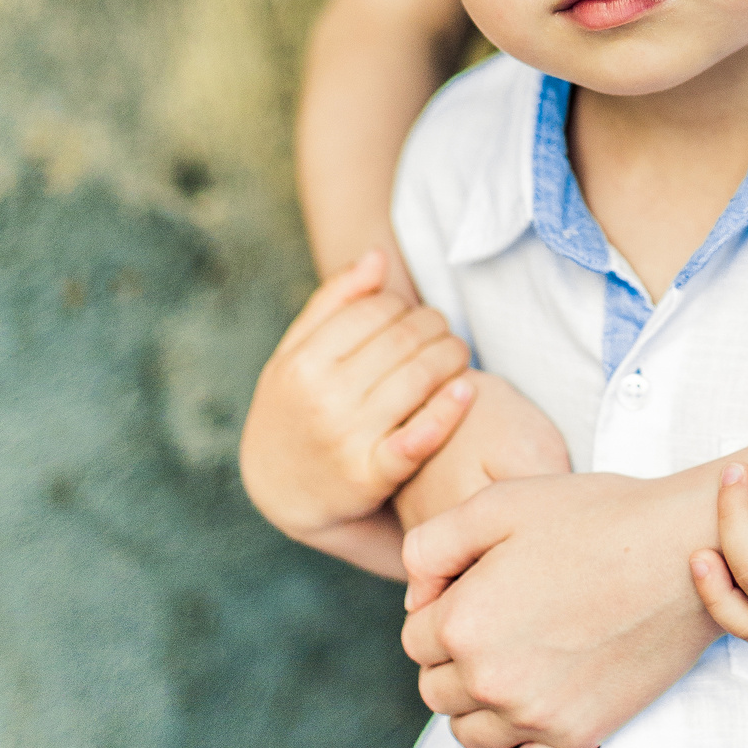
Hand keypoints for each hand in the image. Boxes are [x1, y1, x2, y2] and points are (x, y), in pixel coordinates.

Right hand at [240, 252, 473, 540]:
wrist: (279, 491)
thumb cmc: (295, 407)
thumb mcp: (294, 353)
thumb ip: (333, 301)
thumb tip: (378, 255)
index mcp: (302, 362)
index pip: (375, 309)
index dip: (404, 305)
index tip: (412, 315)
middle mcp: (322, 399)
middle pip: (404, 339)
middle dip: (436, 326)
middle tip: (444, 332)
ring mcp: (347, 439)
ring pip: (421, 377)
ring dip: (452, 358)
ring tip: (457, 356)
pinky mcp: (371, 477)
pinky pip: (420, 437)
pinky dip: (449, 411)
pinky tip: (467, 391)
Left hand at [390, 376, 606, 747]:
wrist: (681, 549)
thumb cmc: (595, 516)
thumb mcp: (500, 503)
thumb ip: (432, 544)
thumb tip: (412, 597)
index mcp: (462, 622)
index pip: (415, 637)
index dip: (439, 607)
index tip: (476, 585)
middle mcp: (489, 680)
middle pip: (436, 689)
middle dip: (451, 658)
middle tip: (494, 622)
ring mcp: (534, 716)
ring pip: (469, 733)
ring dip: (474, 704)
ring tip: (507, 664)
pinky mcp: (576, 737)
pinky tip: (514, 722)